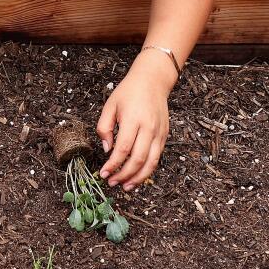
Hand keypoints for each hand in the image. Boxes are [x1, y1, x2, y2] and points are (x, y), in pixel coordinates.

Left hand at [97, 58, 174, 190]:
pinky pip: (157, 158)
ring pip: (151, 163)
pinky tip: (137, 176)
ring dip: (138, 178)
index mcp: (133, 119)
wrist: (153, 81)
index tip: (103, 173)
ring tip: (125, 187)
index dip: (113, 165)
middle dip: (124, 175)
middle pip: (138, 159)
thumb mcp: (110, 105)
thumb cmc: (129, 92)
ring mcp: (159, 133)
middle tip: (112, 182)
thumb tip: (107, 150)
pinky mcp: (164, 136)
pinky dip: (147, 170)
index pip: (123, 149)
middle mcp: (148, 128)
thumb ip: (104, 128)